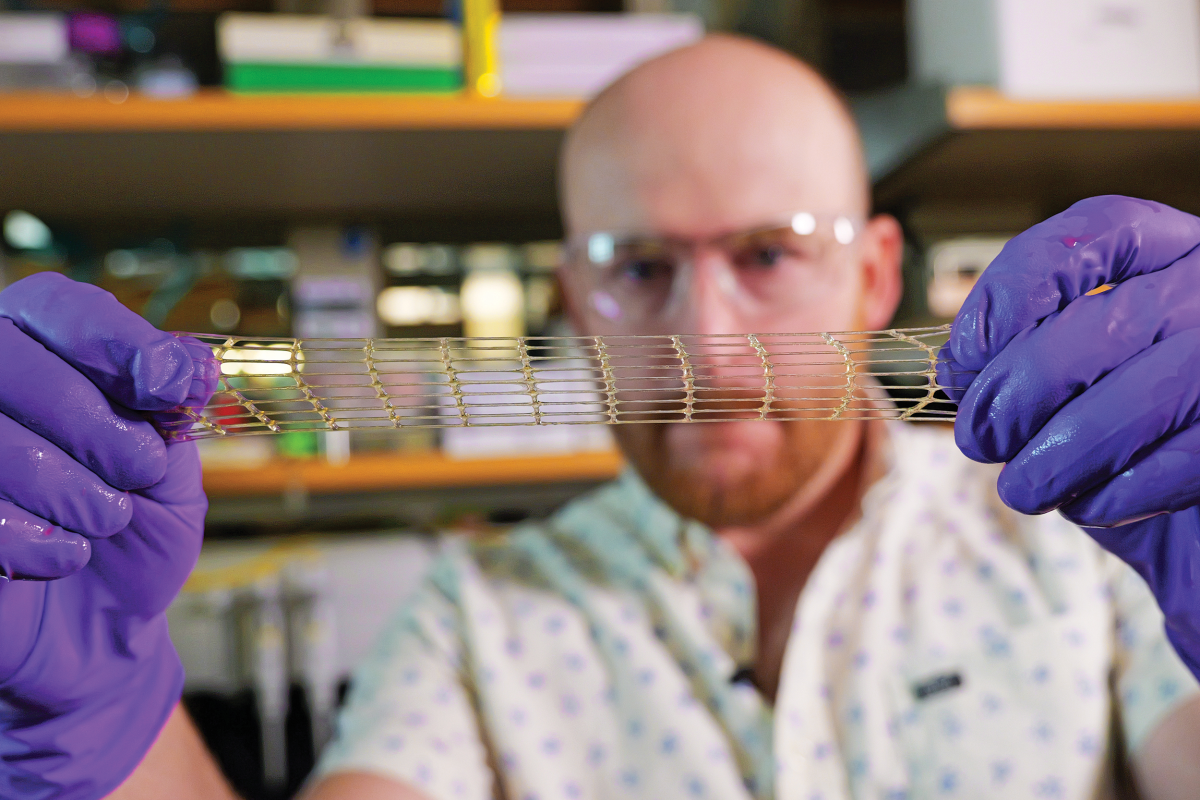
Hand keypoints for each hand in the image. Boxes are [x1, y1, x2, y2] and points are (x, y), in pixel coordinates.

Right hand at [0, 273, 216, 798]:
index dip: (115, 338)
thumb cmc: (136, 538)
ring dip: (67, 485)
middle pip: (8, 358)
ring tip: (106, 519)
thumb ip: (173, 417)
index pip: (59, 309)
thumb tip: (185, 364)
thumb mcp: (173, 475)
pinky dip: (32, 538)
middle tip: (139, 467)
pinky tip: (66, 557)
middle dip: (91, 418)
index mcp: (44, 359)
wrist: (102, 634)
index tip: (170, 380)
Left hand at [938, 195, 1199, 676]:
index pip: (1094, 232)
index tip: (965, 354)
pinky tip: (1088, 502)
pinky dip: (1110, 495)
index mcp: (1174, 255)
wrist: (1199, 514)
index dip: (1012, 289)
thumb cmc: (1137, 434)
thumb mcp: (1080, 374)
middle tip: (980, 437)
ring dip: (1054, 456)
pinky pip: (1171, 466)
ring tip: (1024, 485)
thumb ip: (1030, 351)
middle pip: (1101, 324)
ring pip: (1134, 400)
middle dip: (1017, 393)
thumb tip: (961, 368)